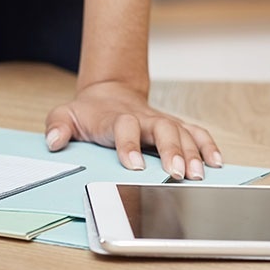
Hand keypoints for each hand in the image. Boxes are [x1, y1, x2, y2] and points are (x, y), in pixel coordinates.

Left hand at [44, 81, 221, 179]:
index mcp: (116, 119)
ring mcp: (161, 123)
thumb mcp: (65, 115)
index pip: (124, 127)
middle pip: (163, 129)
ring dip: (193, 153)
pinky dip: (208, 147)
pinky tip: (216, 164)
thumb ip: (57, 126)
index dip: (129, 145)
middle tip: (176, 173)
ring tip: (198, 175)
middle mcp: (144, 119)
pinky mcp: (175, 128)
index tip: (133, 165)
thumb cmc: (88, 112)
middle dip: (172, 150)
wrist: (108, 94)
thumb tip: (53, 141)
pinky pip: (196, 134)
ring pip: (183, 133)